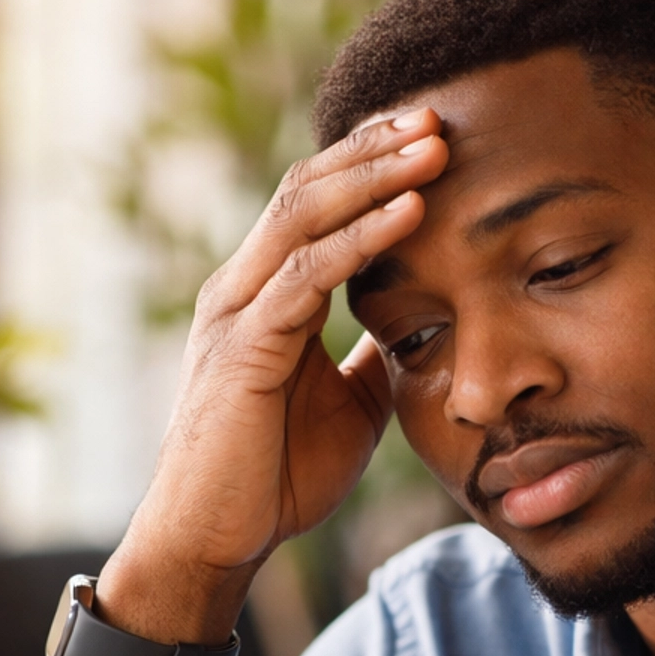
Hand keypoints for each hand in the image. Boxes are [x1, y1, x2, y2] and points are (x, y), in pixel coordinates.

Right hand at [108, 111, 449, 632]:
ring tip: (433, 146)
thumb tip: (420, 321)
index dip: (370, 163)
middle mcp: (241, 288)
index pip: (316, 203)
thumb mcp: (350, 403)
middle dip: (374, 147)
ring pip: (304, 215)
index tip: (432, 134)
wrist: (216, 542)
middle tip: (438, 113)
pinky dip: (362, 238)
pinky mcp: (243, 349)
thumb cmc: (275, 477)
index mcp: (264, 295)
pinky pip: (305, 275)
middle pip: (308, 188)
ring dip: (374, 175)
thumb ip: (374, 353)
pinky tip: (410, 213)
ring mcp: (235, 313)